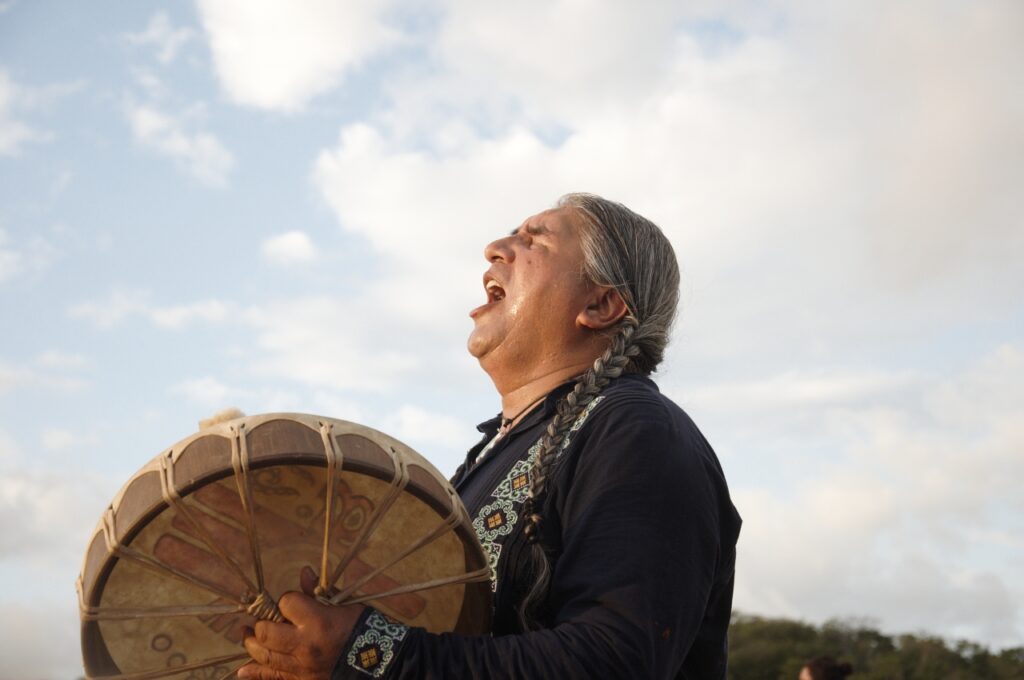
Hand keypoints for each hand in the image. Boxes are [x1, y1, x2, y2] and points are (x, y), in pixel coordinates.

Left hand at [238, 566, 364, 679]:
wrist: (378, 663)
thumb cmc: (362, 628)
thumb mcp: (344, 605)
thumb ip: (320, 591)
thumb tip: (304, 572)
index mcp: (317, 620)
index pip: (286, 603)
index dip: (287, 601)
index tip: (293, 603)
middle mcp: (304, 644)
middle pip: (266, 631)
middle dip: (262, 623)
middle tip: (263, 620)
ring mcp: (300, 666)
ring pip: (264, 655)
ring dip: (252, 643)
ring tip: (249, 636)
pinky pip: (272, 677)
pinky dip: (254, 673)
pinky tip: (243, 670)